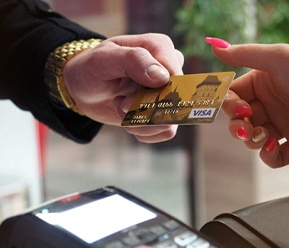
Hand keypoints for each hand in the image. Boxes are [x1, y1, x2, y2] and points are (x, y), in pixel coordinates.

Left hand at [63, 33, 183, 142]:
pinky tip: (129, 120)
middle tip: (120, 103)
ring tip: (122, 109)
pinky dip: (144, 131)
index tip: (126, 100)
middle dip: (143, 110)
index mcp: (160, 48)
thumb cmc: (92, 69)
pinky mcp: (164, 112)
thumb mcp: (103, 60)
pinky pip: (167, 132)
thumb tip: (162, 77)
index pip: (175, 78)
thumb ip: (133, 60)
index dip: (154, 95)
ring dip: (141, 122)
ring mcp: (168, 92)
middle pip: (174, 102)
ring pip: (170, 121)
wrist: (85, 89)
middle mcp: (170, 69)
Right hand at [206, 39, 288, 166]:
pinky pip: (272, 158)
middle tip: (245, 127)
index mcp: (263, 85)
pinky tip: (275, 146)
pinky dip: (268, 156)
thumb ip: (244, 54)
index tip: (237, 108)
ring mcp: (281, 127)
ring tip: (265, 135)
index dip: (229, 105)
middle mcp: (270, 106)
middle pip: (238, 121)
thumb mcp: (278, 58)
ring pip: (251, 140)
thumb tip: (214, 45)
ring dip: (251, 140)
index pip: (233, 98)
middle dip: (236, 127)